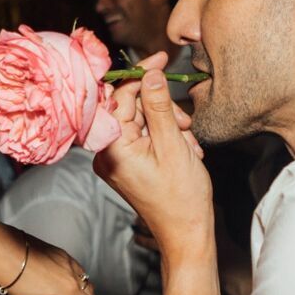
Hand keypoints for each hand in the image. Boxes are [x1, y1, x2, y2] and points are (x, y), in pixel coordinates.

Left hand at [92, 60, 210, 260]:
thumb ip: (158, 106)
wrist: (186, 233)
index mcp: (111, 147)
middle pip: (130, 106)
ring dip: (169, 124)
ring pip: (141, 120)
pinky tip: (184, 150)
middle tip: (186, 123)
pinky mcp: (127, 163)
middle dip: (161, 108)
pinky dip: (166, 136)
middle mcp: (106, 152)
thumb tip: (150, 74)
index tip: (162, 60)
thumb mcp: (173, 145)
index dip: (140, 75)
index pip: (117, 96)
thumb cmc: (181, 198)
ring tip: (188, 144)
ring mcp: (116, 158)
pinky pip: (143, 136)